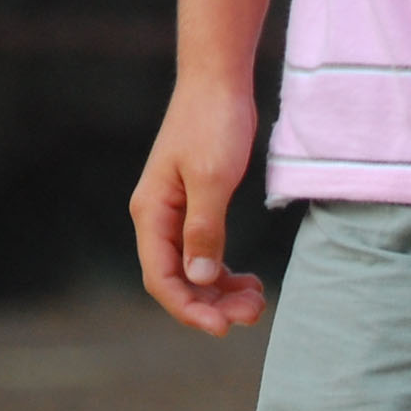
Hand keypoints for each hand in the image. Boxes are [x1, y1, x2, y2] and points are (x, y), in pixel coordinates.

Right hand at [131, 83, 269, 333]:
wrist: (218, 82)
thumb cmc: (213, 122)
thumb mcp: (213, 178)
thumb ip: (204, 229)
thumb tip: (198, 277)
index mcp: (152, 213)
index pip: (161, 278)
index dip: (188, 308)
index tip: (221, 328)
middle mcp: (158, 218)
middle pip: (178, 280)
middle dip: (212, 304)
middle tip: (253, 313)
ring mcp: (177, 215)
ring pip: (194, 271)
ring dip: (222, 292)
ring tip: (257, 301)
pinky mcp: (197, 208)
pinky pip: (206, 254)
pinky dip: (226, 273)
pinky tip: (252, 281)